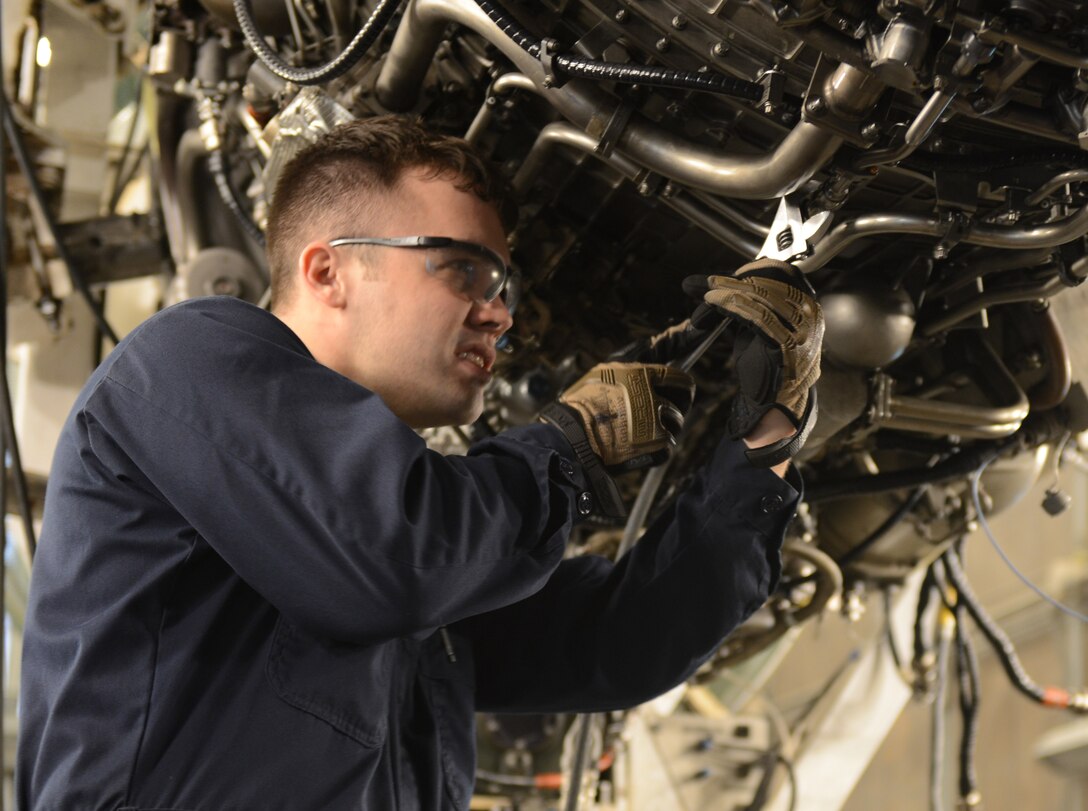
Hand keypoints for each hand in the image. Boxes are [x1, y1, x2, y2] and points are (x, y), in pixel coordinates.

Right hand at [542, 362, 694, 470]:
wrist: (570, 436)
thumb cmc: (582, 403)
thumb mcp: (605, 370)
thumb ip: (633, 361)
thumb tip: (653, 344)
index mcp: (641, 376)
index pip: (679, 378)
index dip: (684, 384)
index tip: (685, 389)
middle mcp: (651, 398)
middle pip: (683, 402)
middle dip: (679, 406)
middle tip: (669, 411)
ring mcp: (654, 424)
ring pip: (675, 425)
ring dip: (664, 429)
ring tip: (642, 432)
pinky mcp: (653, 447)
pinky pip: (666, 448)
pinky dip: (655, 450)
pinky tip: (639, 447)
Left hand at [702, 258, 822, 439]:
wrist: (775, 404)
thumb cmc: (766, 364)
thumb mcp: (757, 325)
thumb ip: (745, 303)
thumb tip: (712, 282)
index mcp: (807, 305)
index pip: (781, 273)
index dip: (749, 270)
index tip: (720, 276)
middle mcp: (810, 314)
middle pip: (770, 283)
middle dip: (732, 280)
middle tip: (703, 283)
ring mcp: (803, 330)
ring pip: (761, 297)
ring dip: (727, 292)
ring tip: (705, 293)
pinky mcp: (788, 345)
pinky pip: (757, 317)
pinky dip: (732, 306)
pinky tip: (714, 304)